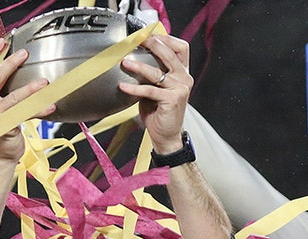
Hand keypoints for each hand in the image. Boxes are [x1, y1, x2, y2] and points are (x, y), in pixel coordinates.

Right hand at [0, 39, 55, 164]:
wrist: (1, 155)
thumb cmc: (2, 128)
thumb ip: (1, 90)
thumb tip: (17, 69)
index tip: (2, 42)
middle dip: (11, 63)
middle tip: (25, 53)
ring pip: (13, 97)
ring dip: (31, 88)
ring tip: (45, 82)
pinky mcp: (4, 126)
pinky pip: (25, 113)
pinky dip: (40, 109)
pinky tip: (51, 106)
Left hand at [119, 34, 191, 154]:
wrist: (167, 135)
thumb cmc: (159, 112)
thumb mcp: (156, 88)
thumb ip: (152, 73)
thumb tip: (134, 58)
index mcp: (182, 73)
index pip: (181, 48)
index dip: (166, 38)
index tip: (150, 34)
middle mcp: (184, 78)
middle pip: (170, 54)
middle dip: (153, 45)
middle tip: (138, 41)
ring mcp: (180, 89)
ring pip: (158, 72)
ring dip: (139, 66)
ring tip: (125, 63)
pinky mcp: (172, 100)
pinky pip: (150, 90)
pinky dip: (134, 88)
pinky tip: (123, 86)